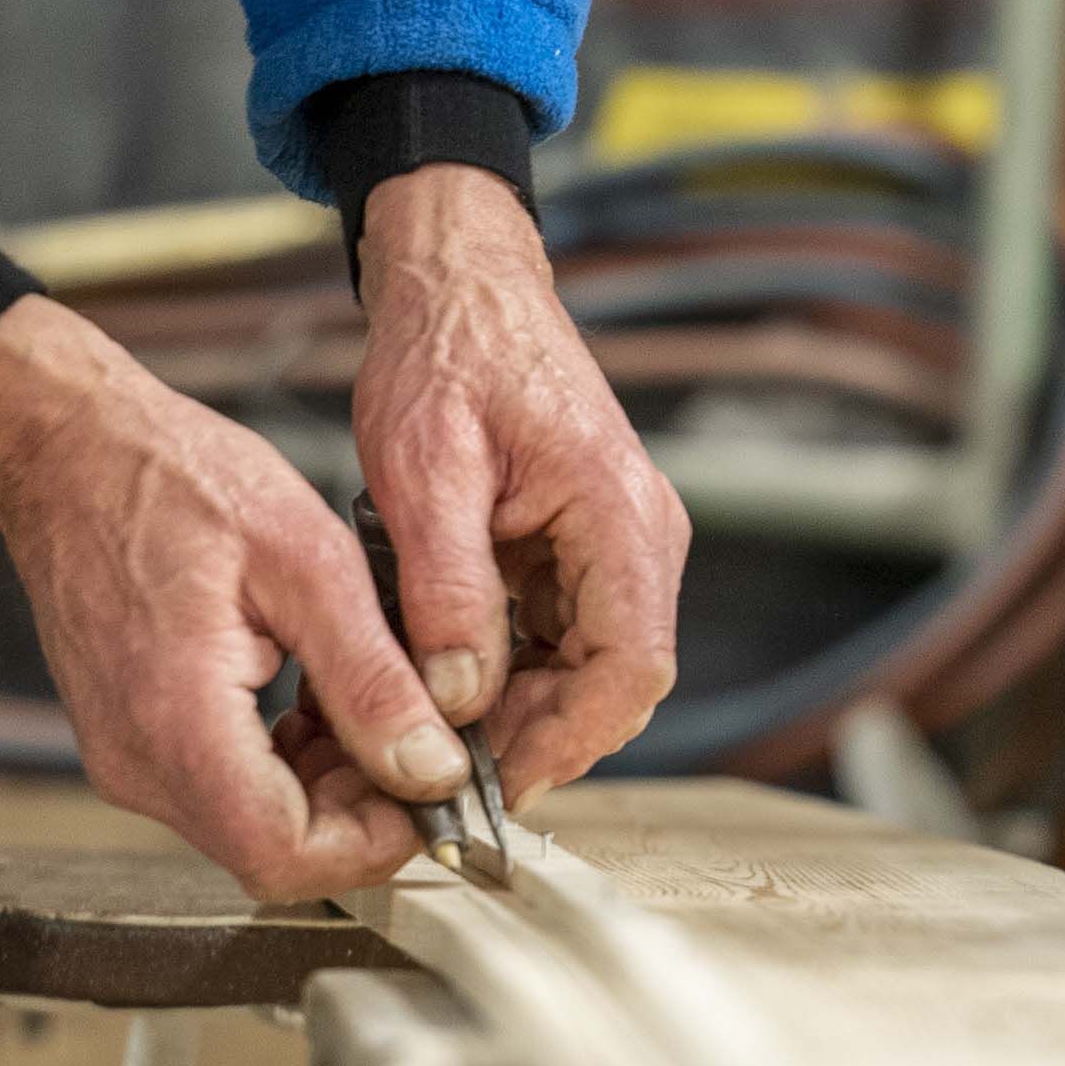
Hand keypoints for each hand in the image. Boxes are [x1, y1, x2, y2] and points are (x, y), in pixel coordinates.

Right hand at [0, 297, 457, 901]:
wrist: (69, 447)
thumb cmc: (173, 477)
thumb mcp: (306, 562)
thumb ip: (371, 677)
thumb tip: (429, 769)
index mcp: (178, 722)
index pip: (286, 854)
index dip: (377, 842)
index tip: (438, 793)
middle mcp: (138, 761)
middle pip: (272, 849)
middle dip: (363, 813)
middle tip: (426, 742)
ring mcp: (127, 754)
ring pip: (251, 823)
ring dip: (329, 787)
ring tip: (381, 706)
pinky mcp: (131, 736)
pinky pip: (222, 785)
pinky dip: (286, 762)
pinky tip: (323, 698)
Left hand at [348, 164, 686, 810]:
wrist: (461, 286)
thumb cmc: (447, 354)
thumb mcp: (424, 469)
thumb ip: (449, 587)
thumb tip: (460, 698)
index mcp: (619, 514)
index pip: (632, 667)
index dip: (569, 739)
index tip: (495, 780)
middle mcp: (640, 537)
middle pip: (615, 683)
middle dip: (536, 736)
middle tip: (442, 767)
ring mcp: (617, 545)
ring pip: (587, 670)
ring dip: (518, 709)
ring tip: (429, 727)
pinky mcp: (583, 551)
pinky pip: (561, 638)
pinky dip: (509, 672)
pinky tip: (442, 678)